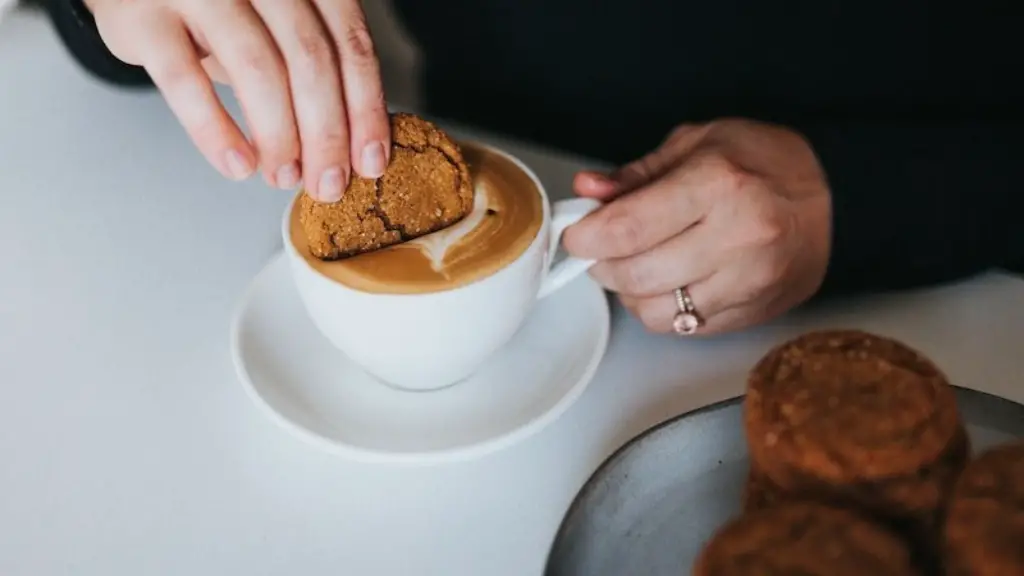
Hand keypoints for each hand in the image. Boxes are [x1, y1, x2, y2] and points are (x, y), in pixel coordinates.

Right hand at [87, 0, 388, 200]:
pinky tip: (238, 164)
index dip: (364, 108)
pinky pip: (186, 81)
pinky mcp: (143, 16)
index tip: (369, 161)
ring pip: (258, 67)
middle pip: (310, 58)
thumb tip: (353, 146)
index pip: (349, 43)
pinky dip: (216, 130)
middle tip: (328, 183)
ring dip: (279, 135)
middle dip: (326, 133)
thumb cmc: (217, 11)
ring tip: (284, 176)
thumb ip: (314, 67)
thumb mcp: (275, 25)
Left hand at [563, 119, 831, 334]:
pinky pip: (686, 328)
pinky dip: (664, 311)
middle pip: (636, 276)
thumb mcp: (698, 144)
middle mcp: (736, 238)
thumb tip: (588, 192)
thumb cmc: (767, 162)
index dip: (587, 237)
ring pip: (658, 313)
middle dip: (603, 266)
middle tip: (600, 250)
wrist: (836, 196)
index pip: (628, 228)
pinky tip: (670, 284)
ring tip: (636, 267)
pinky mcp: (754, 311)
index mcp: (718, 185)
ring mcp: (748, 282)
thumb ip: (637, 175)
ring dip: (631, 294)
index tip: (576, 235)